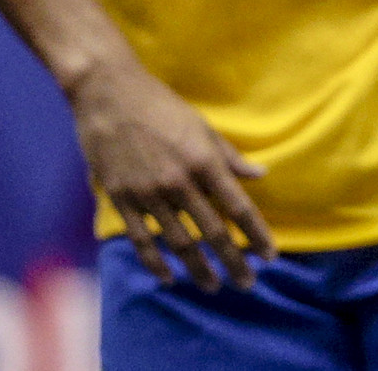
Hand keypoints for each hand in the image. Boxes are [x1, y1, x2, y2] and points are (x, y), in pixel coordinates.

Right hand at [64, 61, 277, 291]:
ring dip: (199, 269)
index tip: (270, 256)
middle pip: (213, 233)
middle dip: (234, 262)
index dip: (257, 235)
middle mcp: (179, 181)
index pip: (238, 207)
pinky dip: (156, 263)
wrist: (108, 92)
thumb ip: (229, 156)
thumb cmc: (160, 105)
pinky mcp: (121, 198)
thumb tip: (260, 174)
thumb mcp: (201, 125)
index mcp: (203, 160)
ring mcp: (148, 192)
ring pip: (180, 243)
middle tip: (247, 284)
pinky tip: (169, 277)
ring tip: (213, 286)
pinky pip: (142, 240)